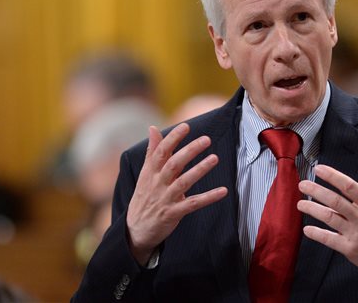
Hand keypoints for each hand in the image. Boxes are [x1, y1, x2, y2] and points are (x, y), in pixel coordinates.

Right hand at [126, 123, 227, 264]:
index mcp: (150, 172)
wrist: (134, 229)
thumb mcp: (145, 174)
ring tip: (215, 158)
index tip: (186, 126)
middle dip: (190, 151)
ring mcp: (165, 199)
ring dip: (200, 169)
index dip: (173, 138)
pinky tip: (223, 191)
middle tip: (206, 139)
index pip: (161, 152)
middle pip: (173, 164)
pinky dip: (208, 197)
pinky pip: (193, 204)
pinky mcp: (173, 213)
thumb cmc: (144, 196)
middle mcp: (157, 183)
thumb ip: (152, 151)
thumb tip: (153, 128)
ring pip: (184, 182)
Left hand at [297, 153, 357, 298]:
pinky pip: (330, 240)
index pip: (349, 186)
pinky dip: (317, 234)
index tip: (319, 169)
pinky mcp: (350, 249)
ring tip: (300, 204)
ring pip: (330, 218)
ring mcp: (356, 234)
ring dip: (313, 210)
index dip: (333, 176)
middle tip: (303, 185)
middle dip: (316, 191)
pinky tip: (307, 229)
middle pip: (335, 201)